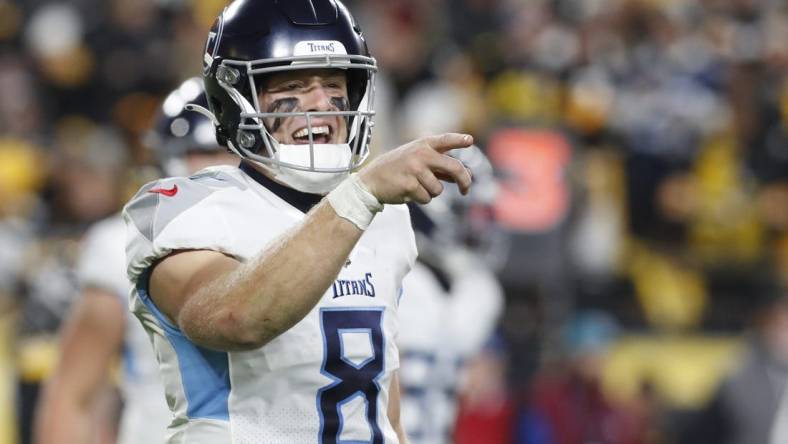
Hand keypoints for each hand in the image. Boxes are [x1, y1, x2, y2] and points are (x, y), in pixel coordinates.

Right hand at [358, 133, 473, 203]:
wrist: (371, 180)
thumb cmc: (399, 169)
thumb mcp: (418, 160)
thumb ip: (441, 165)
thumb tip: (468, 174)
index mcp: (423, 145)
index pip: (445, 140)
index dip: (458, 140)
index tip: (469, 140)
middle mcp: (420, 154)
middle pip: (454, 167)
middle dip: (464, 180)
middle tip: (465, 190)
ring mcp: (415, 169)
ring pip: (438, 189)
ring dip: (431, 192)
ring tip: (416, 187)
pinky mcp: (409, 185)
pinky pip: (427, 198)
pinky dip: (421, 199)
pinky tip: (408, 192)